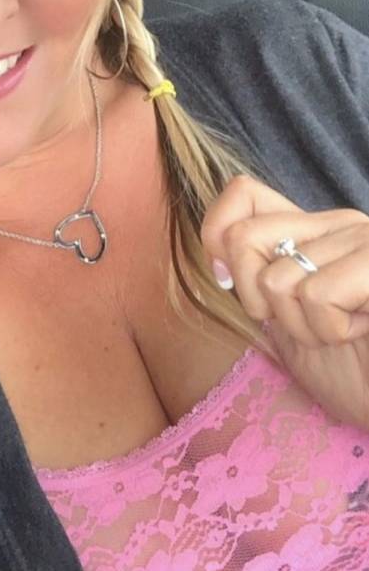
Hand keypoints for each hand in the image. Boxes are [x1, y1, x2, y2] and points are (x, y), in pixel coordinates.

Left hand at [201, 175, 368, 430]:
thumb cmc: (354, 376)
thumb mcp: (286, 322)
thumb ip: (257, 279)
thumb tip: (217, 252)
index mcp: (315, 231)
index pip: (242, 193)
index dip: (218, 235)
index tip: (230, 281)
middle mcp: (341, 224)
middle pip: (244, 237)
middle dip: (258, 299)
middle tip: (304, 324)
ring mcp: (366, 240)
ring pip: (277, 277)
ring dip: (302, 326)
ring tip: (343, 334)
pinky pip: (317, 294)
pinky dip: (329, 329)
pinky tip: (361, 331)